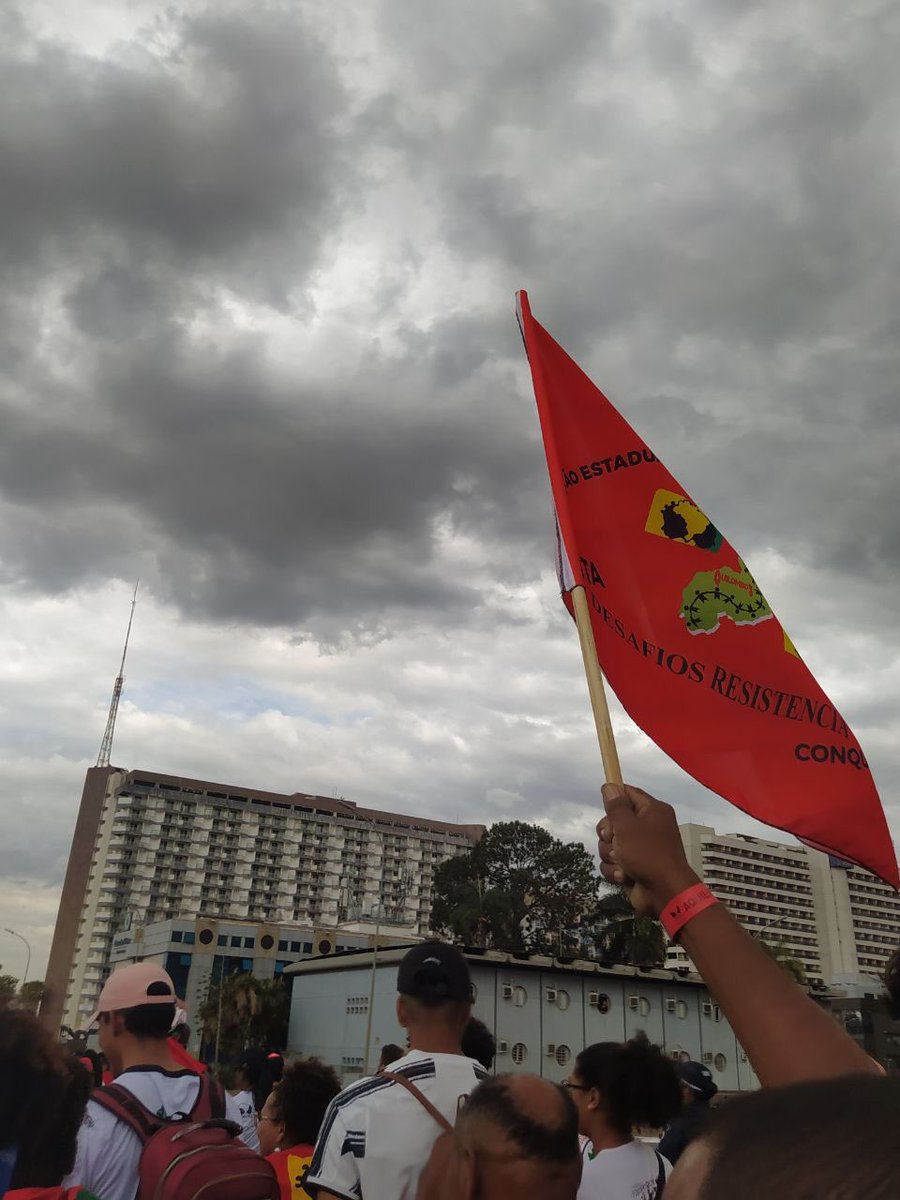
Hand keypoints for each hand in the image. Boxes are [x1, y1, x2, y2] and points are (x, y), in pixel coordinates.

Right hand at [597, 783, 698, 917]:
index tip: (604, 802)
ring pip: (610, 844)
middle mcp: (647, 827)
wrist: (665, 893)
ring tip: (623, 863)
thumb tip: (610, 786)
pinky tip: (624, 876)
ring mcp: (639, 849)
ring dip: (611, 855)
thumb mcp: (628, 826)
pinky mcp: (632, 867)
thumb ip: (616, 806)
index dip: (614, 797)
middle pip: (613, 821)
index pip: (629, 794)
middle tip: (615, 840)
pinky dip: (615, 870)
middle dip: (608, 834)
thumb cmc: (648, 854)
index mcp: (652, 811)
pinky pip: (612, 862)